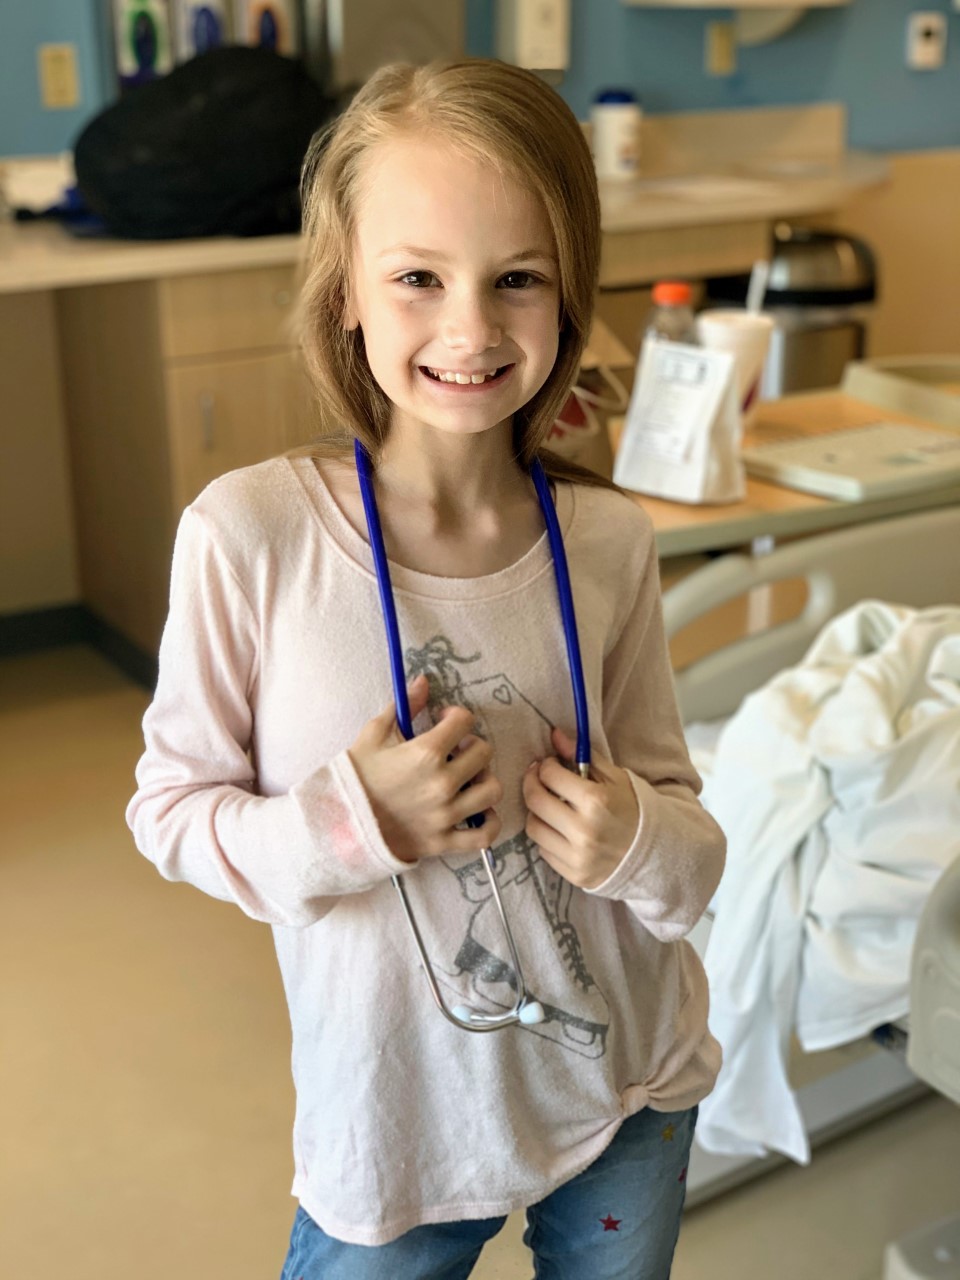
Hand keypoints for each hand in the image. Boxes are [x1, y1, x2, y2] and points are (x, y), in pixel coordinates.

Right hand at [348, 674, 502, 863]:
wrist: (339, 824)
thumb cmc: (356, 776)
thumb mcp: (374, 734)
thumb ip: (404, 706)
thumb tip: (423, 681)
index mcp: (426, 753)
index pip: (464, 721)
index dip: (455, 716)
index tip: (443, 721)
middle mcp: (442, 783)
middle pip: (484, 753)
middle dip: (471, 745)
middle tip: (455, 749)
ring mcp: (446, 815)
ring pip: (492, 791)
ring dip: (484, 780)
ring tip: (468, 779)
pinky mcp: (444, 842)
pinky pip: (484, 836)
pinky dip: (489, 824)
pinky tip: (478, 812)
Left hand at [522, 727, 638, 889]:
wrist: (658, 854)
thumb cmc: (637, 811)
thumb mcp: (616, 778)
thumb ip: (583, 757)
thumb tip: (555, 735)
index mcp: (596, 801)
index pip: (550, 776)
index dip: (545, 765)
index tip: (549, 764)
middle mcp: (583, 830)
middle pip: (535, 801)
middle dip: (531, 783)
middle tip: (538, 778)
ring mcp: (578, 856)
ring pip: (534, 828)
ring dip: (536, 812)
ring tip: (549, 805)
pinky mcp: (574, 875)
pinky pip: (543, 851)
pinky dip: (547, 836)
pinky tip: (560, 829)